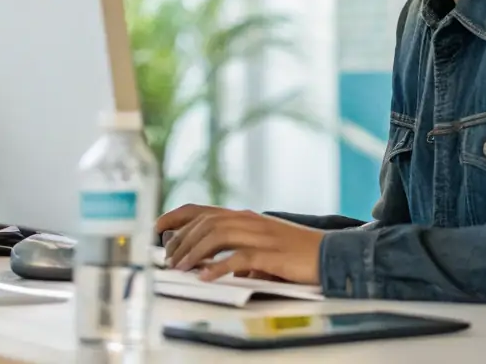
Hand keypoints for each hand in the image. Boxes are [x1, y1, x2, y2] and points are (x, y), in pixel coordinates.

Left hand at [156, 204, 323, 284]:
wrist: (328, 253)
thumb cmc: (295, 252)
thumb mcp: (261, 245)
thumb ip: (237, 249)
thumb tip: (211, 266)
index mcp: (245, 216)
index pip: (203, 209)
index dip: (176, 216)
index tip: (157, 227)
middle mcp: (249, 220)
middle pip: (206, 222)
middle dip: (181, 239)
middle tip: (168, 259)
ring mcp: (260, 235)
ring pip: (217, 235)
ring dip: (194, 252)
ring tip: (180, 268)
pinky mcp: (270, 254)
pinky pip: (239, 258)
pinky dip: (218, 268)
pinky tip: (206, 277)